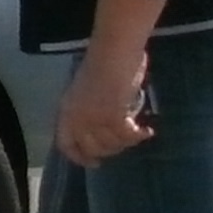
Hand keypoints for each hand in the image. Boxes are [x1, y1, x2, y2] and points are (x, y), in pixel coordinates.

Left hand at [55, 49, 155, 167]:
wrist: (114, 49)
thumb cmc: (103, 62)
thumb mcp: (86, 90)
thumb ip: (87, 110)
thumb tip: (100, 128)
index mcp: (66, 110)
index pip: (66, 144)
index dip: (79, 157)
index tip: (95, 163)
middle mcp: (76, 118)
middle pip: (92, 148)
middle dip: (109, 150)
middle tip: (124, 144)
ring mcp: (93, 119)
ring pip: (112, 144)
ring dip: (126, 142)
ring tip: (137, 133)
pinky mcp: (112, 116)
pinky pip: (127, 136)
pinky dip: (139, 136)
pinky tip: (147, 131)